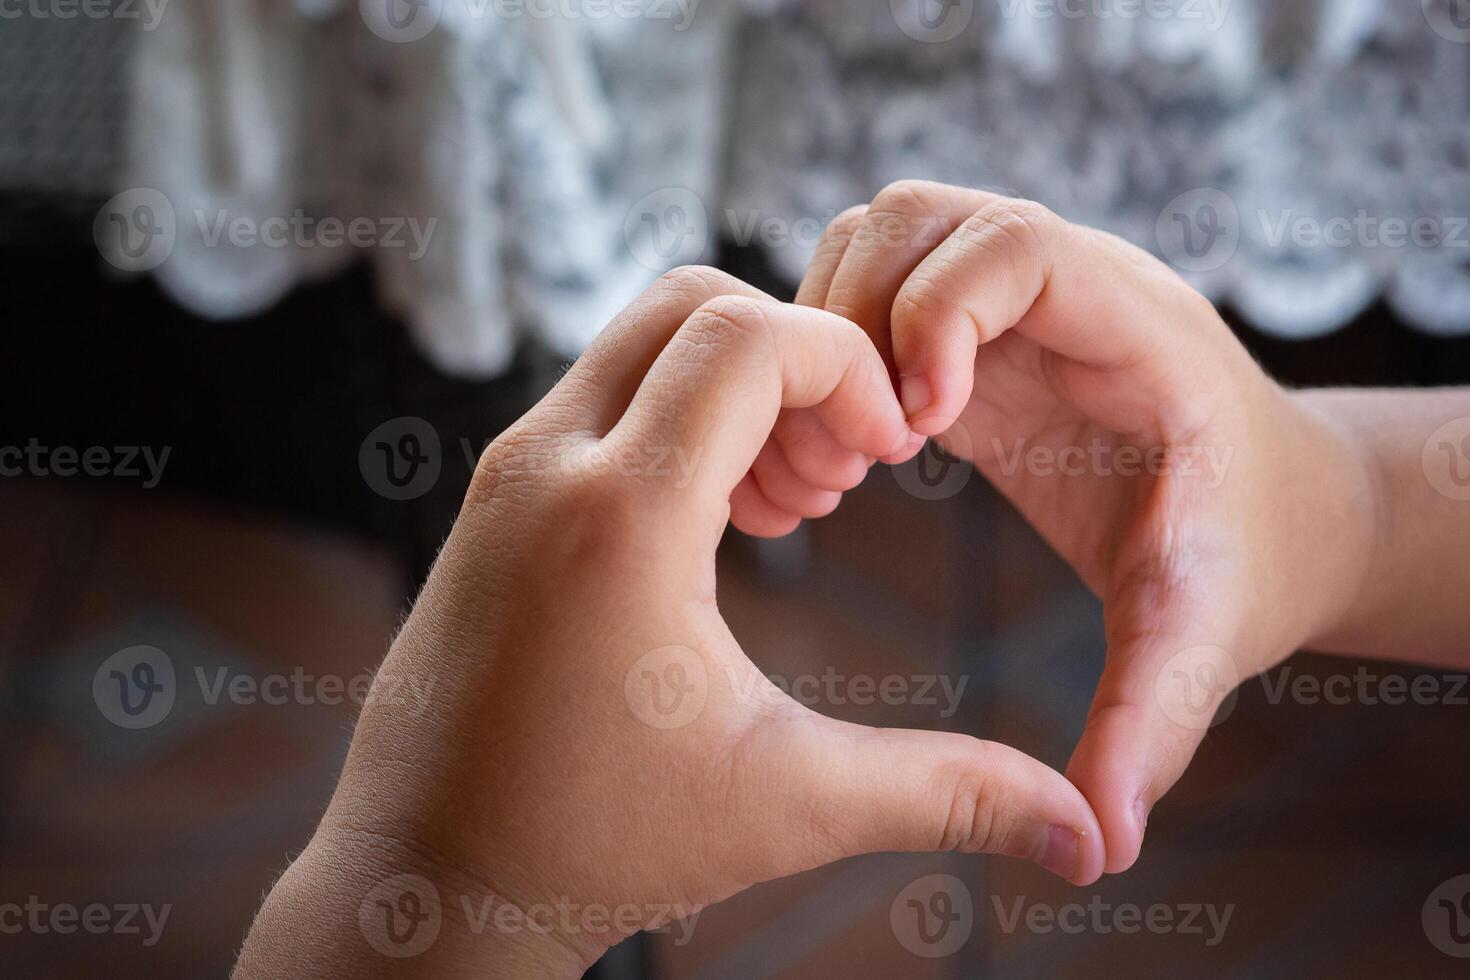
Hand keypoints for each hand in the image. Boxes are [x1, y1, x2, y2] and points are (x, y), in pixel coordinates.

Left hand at [236, 267, 1107, 978]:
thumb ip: (946, 795)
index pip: (747, 334)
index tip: (886, 453)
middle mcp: (546, 466)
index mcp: (622, 518)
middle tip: (842, 465)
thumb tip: (1089, 843)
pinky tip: (720, 522)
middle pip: (692, 302)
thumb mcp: (788, 806)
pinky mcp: (492, 497)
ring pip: (638, 339)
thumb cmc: (599, 844)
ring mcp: (506, 473)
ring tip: (788, 499)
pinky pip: (597, 393)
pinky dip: (673, 414)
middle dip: (794, 355)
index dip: (846, 367)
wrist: (427, 871)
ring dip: (731, 383)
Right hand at [784, 181, 1377, 873]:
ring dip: (826, 333)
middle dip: (853, 317)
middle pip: (914, 217)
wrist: (1278, 513)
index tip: (923, 430)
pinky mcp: (970, 339)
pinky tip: (843, 463)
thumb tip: (1100, 847)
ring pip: (876, 242)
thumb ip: (1153, 727)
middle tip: (864, 452)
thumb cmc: (1250, 559)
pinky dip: (828, 357)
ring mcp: (1009, 306)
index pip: (1013, 240)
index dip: (941, 311)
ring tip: (844, 460)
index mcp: (1131, 326)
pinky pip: (871, 300)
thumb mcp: (1206, 638)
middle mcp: (1063, 290)